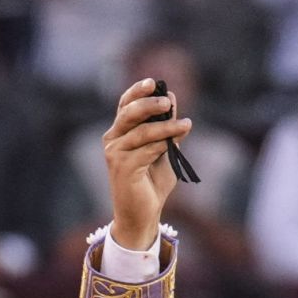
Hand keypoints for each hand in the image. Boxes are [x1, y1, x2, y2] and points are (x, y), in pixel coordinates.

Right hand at [103, 78, 192, 251]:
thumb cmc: (151, 182)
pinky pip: (146, 149)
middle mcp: (112, 140)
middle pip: (129, 112)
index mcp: (119, 132)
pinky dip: (163, 144)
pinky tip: (176, 143)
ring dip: (166, 126)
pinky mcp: (122, 167)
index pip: (125, 104)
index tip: (154, 82)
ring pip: (142, 131)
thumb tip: (172, 99)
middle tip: (168, 101)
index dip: (137, 91)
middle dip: (149, 104)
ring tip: (185, 124)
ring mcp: (115, 153)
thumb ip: (167, 128)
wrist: (143, 214)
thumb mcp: (164, 150)